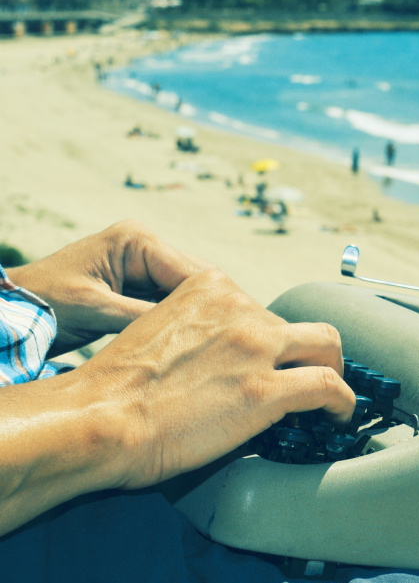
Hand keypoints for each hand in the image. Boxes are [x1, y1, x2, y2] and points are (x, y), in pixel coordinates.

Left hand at [7, 220, 212, 355]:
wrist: (10, 311)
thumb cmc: (43, 304)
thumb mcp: (98, 310)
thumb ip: (146, 314)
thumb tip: (192, 326)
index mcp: (136, 240)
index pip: (190, 270)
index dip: (213, 299)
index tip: (233, 329)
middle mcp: (143, 245)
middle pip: (193, 279)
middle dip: (208, 307)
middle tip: (231, 339)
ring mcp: (141, 264)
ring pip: (185, 293)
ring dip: (196, 315)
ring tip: (216, 342)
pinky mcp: (136, 284)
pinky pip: (168, 302)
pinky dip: (178, 320)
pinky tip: (192, 340)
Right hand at [77, 268, 355, 488]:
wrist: (96, 421)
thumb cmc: (114, 392)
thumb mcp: (157, 332)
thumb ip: (199, 332)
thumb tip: (223, 359)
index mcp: (208, 288)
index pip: (261, 307)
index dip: (270, 339)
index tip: (271, 360)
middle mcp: (238, 308)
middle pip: (296, 324)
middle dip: (307, 351)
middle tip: (306, 376)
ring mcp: (256, 347)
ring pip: (327, 345)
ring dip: (333, 369)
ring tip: (330, 397)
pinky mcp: (266, 391)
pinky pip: (330, 386)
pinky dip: (343, 402)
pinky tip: (340, 416)